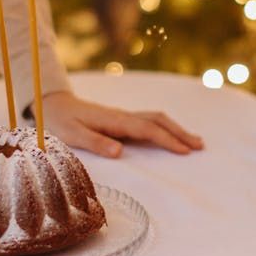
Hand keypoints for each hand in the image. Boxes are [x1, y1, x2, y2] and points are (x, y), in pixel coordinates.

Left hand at [37, 91, 204, 157]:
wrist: (55, 104)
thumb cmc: (62, 122)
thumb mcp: (72, 135)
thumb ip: (94, 142)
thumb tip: (119, 151)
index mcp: (115, 121)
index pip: (147, 130)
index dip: (166, 140)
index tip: (184, 151)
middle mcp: (123, 116)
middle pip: (158, 121)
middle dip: (180, 133)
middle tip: (199, 146)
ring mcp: (124, 117)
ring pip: (156, 119)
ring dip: (176, 129)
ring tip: (195, 142)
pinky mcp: (123, 120)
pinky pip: (150, 122)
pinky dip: (166, 128)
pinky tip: (172, 136)